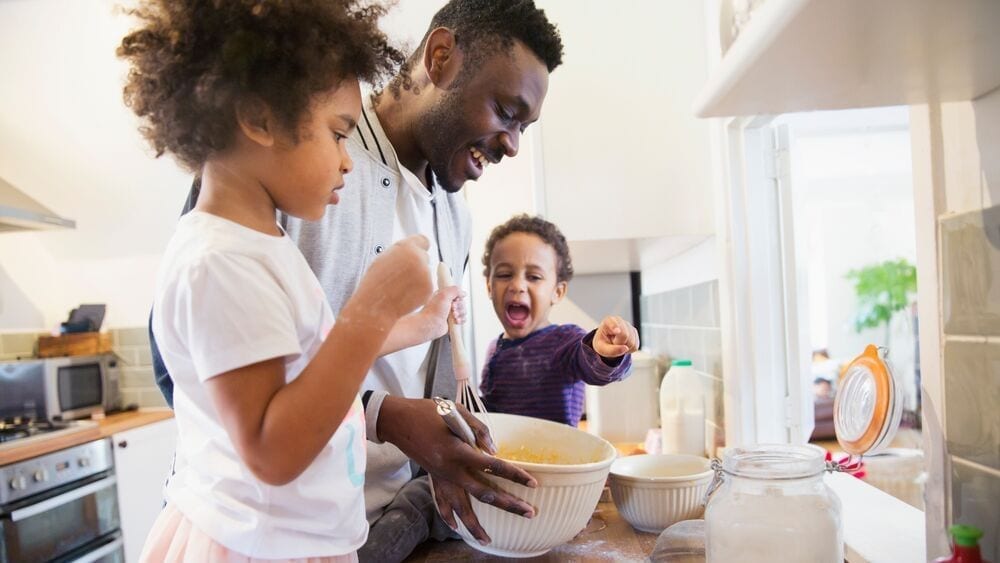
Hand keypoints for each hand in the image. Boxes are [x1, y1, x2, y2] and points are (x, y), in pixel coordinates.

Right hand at [353, 235, 431, 320]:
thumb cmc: (375, 282)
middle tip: (400, 275)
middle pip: (424, 257)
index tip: (415, 253)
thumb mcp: (385, 257)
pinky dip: (418, 290)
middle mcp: (419, 257)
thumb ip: (403, 251)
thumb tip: (417, 249)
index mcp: (406, 247)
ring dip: (417, 278)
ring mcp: (425, 274)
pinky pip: (427, 286)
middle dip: (416, 264)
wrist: (374, 307)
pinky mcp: (428, 288)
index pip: (423, 240)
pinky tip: (404, 294)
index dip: (418, 247)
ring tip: (398, 286)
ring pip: (426, 272)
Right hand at [377, 396, 536, 544]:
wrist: (398, 420)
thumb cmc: (429, 411)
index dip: (514, 475)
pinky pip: (440, 502)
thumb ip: (478, 430)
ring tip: (487, 540)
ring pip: (460, 507)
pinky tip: (456, 527)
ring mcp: (440, 476)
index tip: (532, 483)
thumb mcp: (456, 411)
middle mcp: (450, 469)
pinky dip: (448, 516)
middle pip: (483, 493)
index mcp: (458, 450)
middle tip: (528, 513)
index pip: (493, 466)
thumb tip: (493, 451)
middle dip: (508, 505)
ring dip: (474, 525)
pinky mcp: (432, 478)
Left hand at [418, 287, 465, 339]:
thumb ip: (455, 290)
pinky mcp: (451, 321)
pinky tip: (456, 321)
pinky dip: (461, 320)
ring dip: (460, 314)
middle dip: (460, 307)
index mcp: (444, 296)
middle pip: (462, 303)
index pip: (457, 294)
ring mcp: (449, 313)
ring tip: (454, 316)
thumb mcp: (444, 295)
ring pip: (463, 311)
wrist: (430, 325)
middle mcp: (446, 304)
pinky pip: (462, 319)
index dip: (458, 298)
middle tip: (453, 309)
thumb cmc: (434, 311)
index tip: (455, 301)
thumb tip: (463, 293)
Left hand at [593, 315, 639, 357]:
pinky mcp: (634, 333)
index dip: (615, 326)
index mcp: (608, 321)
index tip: (617, 331)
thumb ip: (611, 350)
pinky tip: (623, 345)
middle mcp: (619, 321)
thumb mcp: (602, 349)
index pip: (612, 322)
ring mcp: (628, 326)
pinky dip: (629, 349)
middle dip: (619, 343)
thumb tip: (626, 348)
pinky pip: (635, 346)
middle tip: (613, 343)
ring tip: (617, 344)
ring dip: (624, 347)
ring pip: (632, 342)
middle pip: (625, 335)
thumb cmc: (602, 343)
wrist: (607, 342)